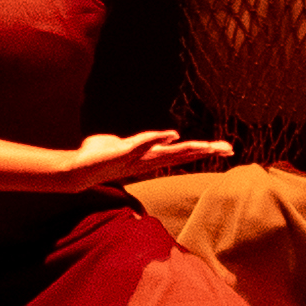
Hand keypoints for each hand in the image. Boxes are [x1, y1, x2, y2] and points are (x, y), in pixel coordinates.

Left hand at [65, 130, 230, 185]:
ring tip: (208, 146)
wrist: (76, 170)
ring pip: (168, 153)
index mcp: (149, 159)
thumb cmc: (97, 156)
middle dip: (206, 151)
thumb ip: (131, 142)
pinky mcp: (123, 152)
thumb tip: (132, 139)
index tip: (224, 148)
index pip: (181, 154)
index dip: (203, 151)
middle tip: (229, 148)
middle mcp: (147, 161)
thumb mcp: (120, 146)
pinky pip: (142, 144)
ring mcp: (136, 158)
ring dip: (189, 148)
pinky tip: (173, 135)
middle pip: (182, 155)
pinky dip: (157, 138)